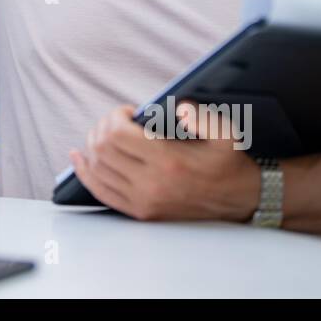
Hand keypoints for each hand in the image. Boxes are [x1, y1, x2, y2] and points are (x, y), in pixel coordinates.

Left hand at [69, 102, 260, 221]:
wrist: (241, 201)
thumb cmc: (229, 163)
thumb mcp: (225, 133)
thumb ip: (201, 115)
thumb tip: (178, 107)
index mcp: (168, 161)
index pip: (117, 134)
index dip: (114, 116)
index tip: (127, 111)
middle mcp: (151, 184)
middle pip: (101, 149)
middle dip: (101, 127)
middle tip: (114, 120)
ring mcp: (143, 201)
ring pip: (97, 169)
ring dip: (92, 146)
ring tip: (101, 134)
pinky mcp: (141, 213)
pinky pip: (101, 191)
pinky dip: (85, 173)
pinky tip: (79, 158)